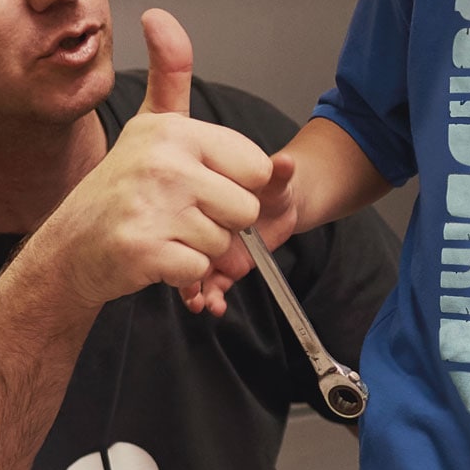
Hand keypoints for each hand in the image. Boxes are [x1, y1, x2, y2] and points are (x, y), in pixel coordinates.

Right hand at [32, 8, 273, 310]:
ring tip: (164, 234)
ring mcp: (152, 207)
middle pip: (246, 209)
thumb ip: (169, 73)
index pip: (257, 168)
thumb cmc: (119, 190)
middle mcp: (163, 163)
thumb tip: (158, 15)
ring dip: (200, 251)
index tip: (199, 186)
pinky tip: (154, 257)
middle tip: (180, 216)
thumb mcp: (149, 126)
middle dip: (222, 225)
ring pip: (225, 245)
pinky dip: (183, 274)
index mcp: (173, 132)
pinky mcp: (143, 249)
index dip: (236, 187)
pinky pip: (200, 270)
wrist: (70, 248)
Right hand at [186, 150, 295, 316]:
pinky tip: (213, 305)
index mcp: (206, 201)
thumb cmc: (271, 187)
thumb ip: (278, 174)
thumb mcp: (275, 181)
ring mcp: (209, 248)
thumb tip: (285, 163)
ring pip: (193, 269)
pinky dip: (210, 297)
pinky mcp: (220, 268)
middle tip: (191, 278)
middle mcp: (203, 225)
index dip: (185, 226)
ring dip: (193, 287)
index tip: (184, 236)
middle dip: (186, 261)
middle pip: (186, 244)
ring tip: (199, 299)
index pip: (188, 214)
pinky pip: (209, 285)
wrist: (283, 205)